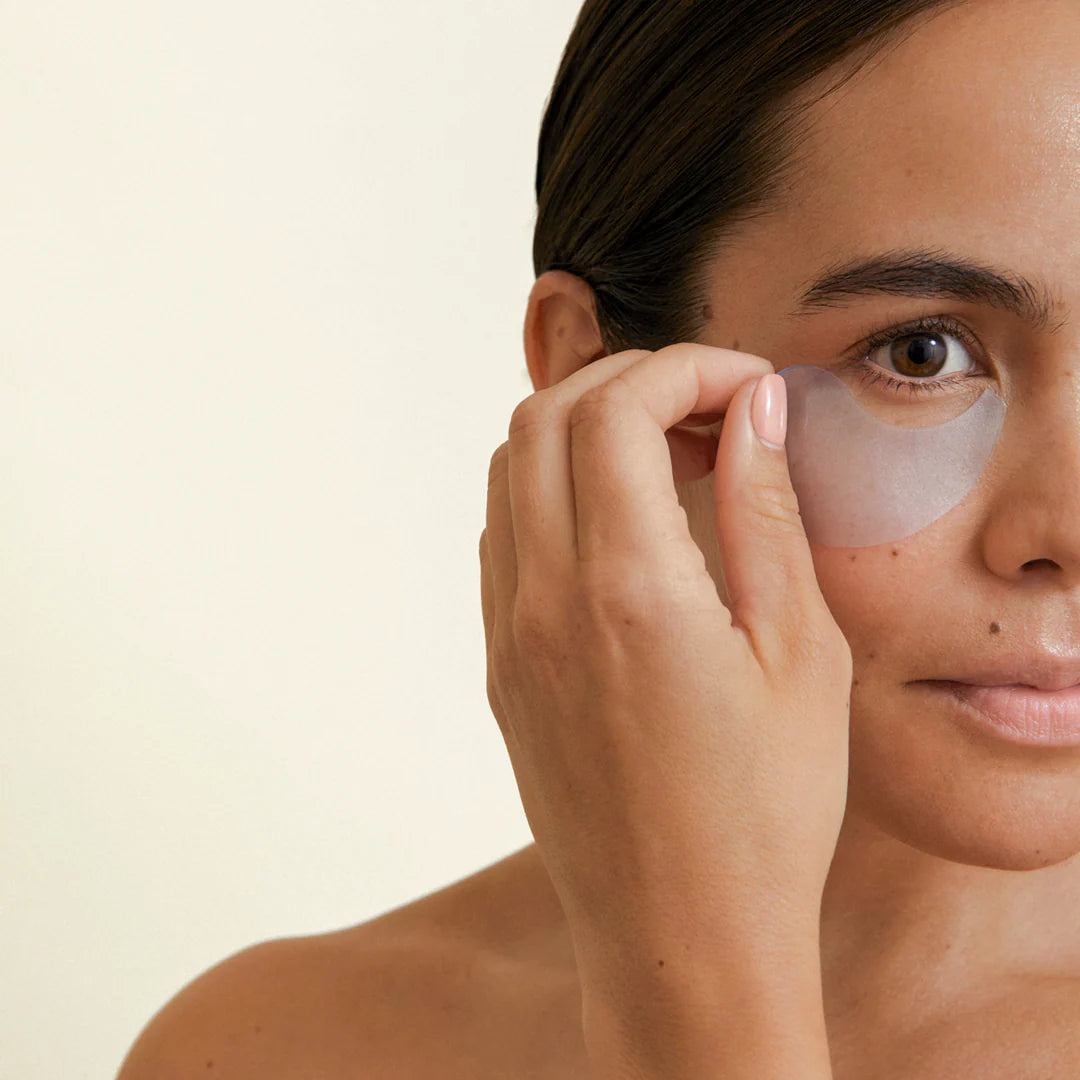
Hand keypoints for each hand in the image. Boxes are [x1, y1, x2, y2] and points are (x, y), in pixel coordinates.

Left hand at [478, 343, 852, 982]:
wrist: (678, 936)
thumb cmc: (760, 815)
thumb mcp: (800, 655)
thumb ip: (763, 514)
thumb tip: (751, 410)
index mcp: (626, 589)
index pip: (617, 409)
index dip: (685, 369)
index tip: (746, 385)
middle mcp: (543, 599)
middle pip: (545, 418)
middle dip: (628, 382)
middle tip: (710, 410)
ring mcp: (507, 633)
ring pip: (509, 471)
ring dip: (582, 433)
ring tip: (671, 461)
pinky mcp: (499, 666)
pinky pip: (503, 537)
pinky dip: (553, 492)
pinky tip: (624, 525)